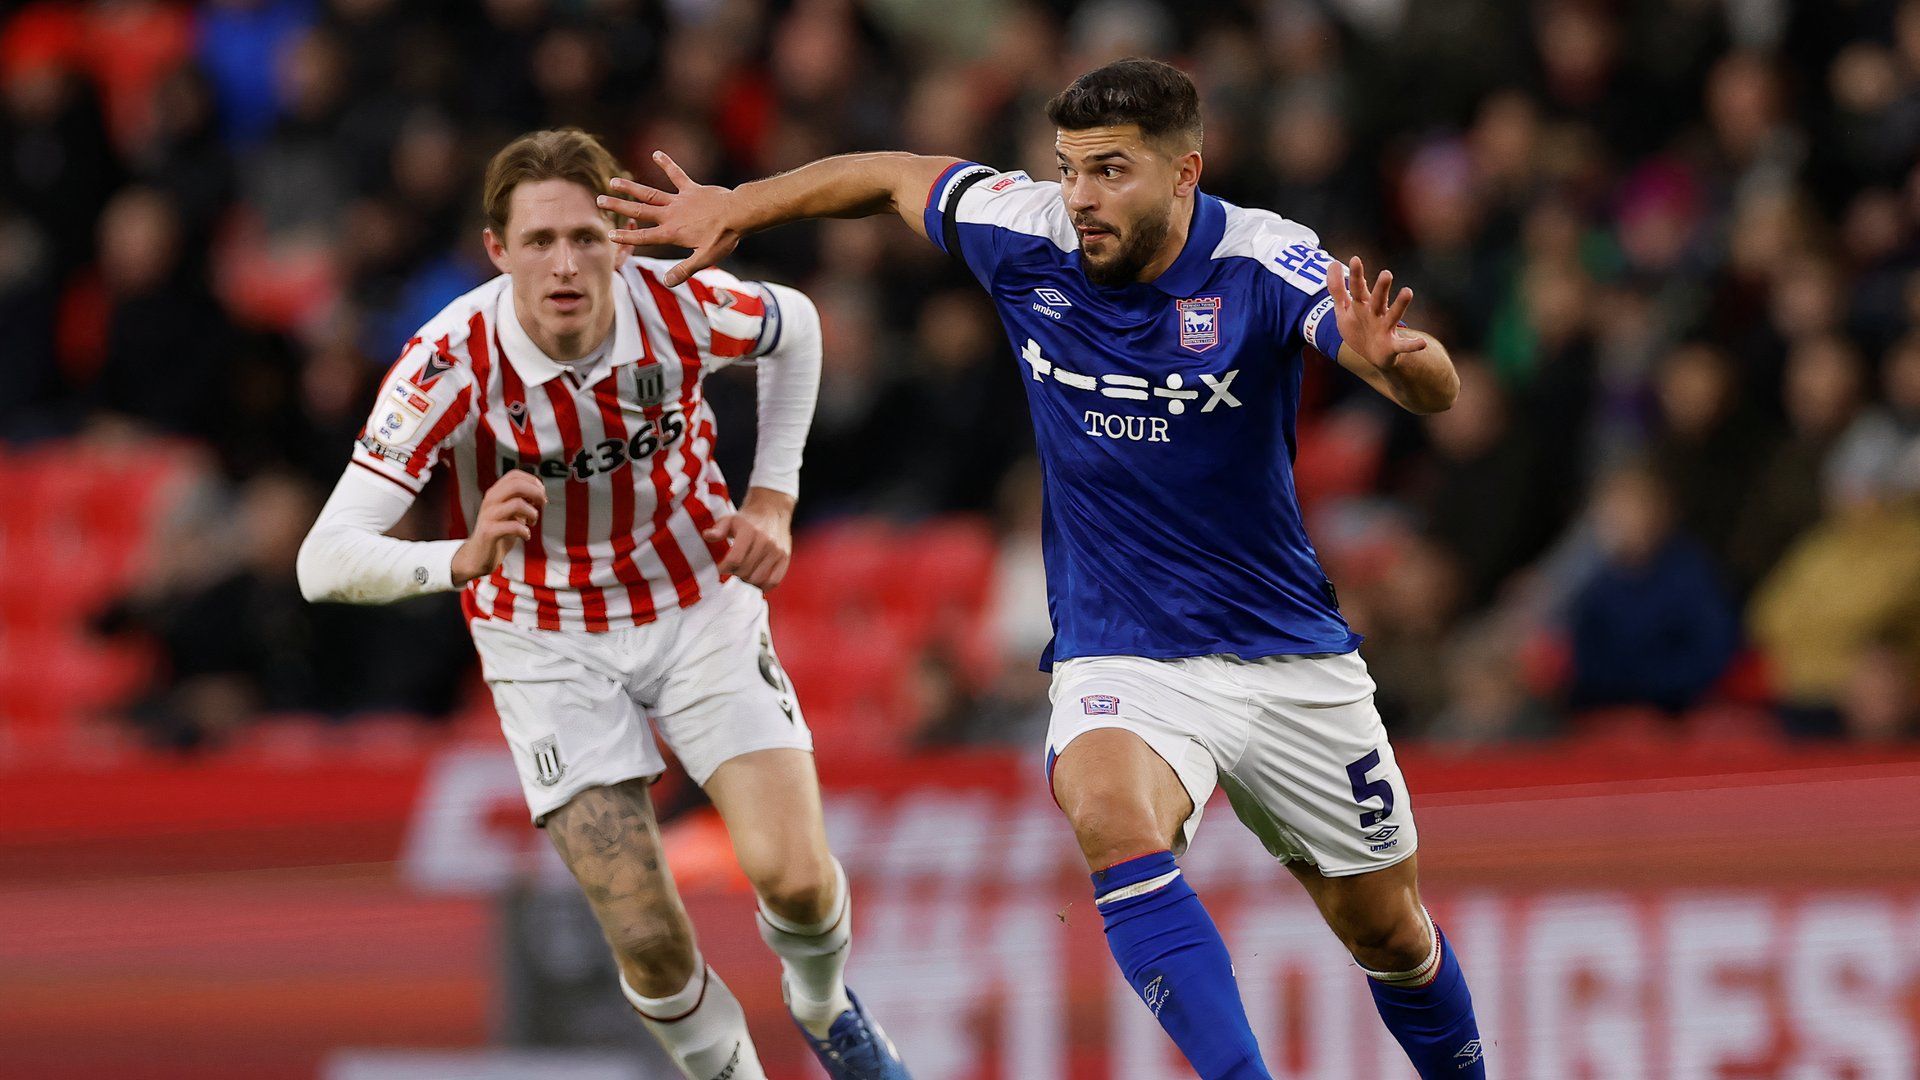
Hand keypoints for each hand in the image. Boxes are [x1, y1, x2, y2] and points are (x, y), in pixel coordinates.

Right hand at [451, 471, 544, 586]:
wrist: (478, 555)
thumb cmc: (499, 533)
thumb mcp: (511, 512)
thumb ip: (522, 500)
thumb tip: (539, 492)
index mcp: (495, 493)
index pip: (514, 475)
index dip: (532, 481)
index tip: (541, 493)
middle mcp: (490, 501)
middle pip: (516, 485)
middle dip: (536, 493)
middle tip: (541, 505)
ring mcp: (489, 516)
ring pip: (517, 504)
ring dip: (532, 513)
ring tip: (532, 522)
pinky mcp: (489, 532)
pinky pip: (513, 526)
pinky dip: (525, 531)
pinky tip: (525, 536)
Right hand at [599, 152, 740, 287]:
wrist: (739, 214)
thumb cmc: (723, 238)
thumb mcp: (705, 259)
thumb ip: (684, 270)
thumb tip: (666, 282)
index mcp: (672, 233)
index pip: (644, 237)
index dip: (626, 237)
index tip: (609, 234)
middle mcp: (671, 215)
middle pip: (639, 211)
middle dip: (618, 207)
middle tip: (599, 201)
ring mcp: (679, 200)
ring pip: (650, 193)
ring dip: (631, 187)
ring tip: (613, 181)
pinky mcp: (691, 188)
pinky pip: (676, 175)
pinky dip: (667, 164)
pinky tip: (656, 153)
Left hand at [703, 487, 793, 589]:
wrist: (772, 511)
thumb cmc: (748, 519)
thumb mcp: (729, 520)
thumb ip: (718, 530)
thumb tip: (707, 536)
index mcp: (750, 531)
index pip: (735, 559)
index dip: (723, 568)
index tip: (719, 569)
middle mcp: (766, 541)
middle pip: (745, 571)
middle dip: (734, 573)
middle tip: (732, 567)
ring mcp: (777, 551)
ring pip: (758, 579)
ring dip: (747, 579)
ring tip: (744, 570)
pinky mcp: (785, 558)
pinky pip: (773, 581)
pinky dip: (763, 585)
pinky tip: (756, 578)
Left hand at [1328, 256, 1427, 370]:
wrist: (1373, 355)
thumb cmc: (1360, 328)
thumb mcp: (1344, 310)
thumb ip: (1337, 288)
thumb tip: (1334, 262)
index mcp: (1363, 305)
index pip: (1358, 288)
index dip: (1356, 275)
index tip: (1355, 259)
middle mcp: (1376, 314)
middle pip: (1378, 299)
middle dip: (1381, 288)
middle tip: (1386, 274)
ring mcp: (1386, 329)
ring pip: (1393, 316)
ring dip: (1400, 305)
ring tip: (1408, 291)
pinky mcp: (1392, 346)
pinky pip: (1403, 345)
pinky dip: (1412, 345)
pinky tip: (1422, 343)